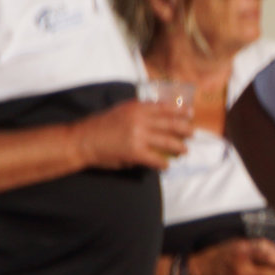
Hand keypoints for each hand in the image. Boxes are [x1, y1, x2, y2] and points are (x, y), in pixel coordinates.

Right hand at [80, 98, 194, 171]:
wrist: (82, 139)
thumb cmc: (100, 125)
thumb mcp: (120, 111)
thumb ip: (138, 112)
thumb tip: (157, 118)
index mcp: (137, 108)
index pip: (165, 108)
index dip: (180, 111)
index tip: (190, 114)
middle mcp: (140, 119)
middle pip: (172, 124)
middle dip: (185, 130)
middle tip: (192, 134)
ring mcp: (139, 136)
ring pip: (168, 142)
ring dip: (179, 147)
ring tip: (184, 151)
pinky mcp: (136, 152)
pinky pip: (157, 159)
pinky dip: (163, 163)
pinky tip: (166, 166)